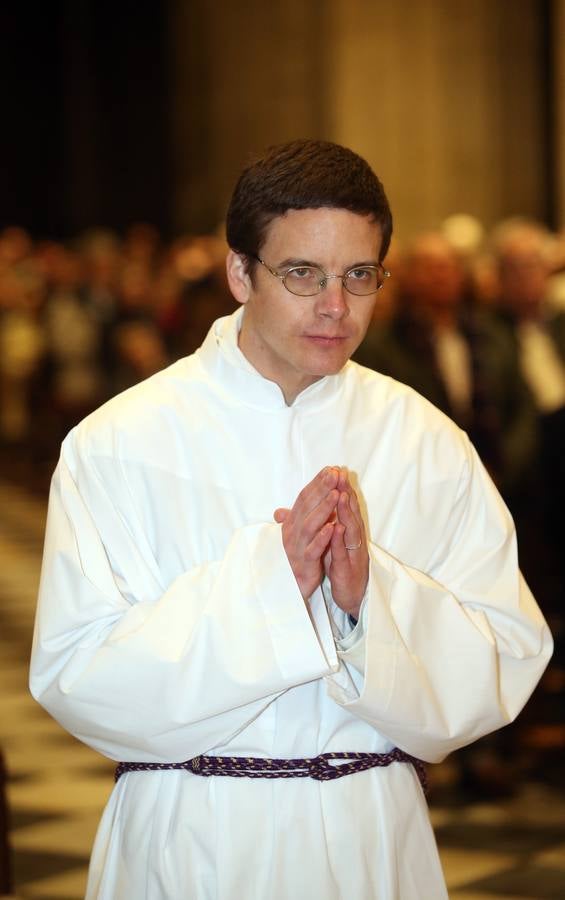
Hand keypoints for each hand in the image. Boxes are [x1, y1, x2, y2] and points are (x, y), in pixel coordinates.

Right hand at [274, 467, 339, 598]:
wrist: (290, 587)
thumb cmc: (296, 557)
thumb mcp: (296, 533)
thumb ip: (297, 517)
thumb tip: (289, 503)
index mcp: (292, 523)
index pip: (304, 498)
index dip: (316, 483)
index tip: (330, 469)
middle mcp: (292, 531)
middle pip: (307, 506)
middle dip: (321, 489)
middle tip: (334, 473)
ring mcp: (297, 547)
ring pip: (310, 525)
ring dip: (323, 509)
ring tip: (335, 494)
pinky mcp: (304, 563)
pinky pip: (313, 549)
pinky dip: (323, 537)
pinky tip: (333, 527)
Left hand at [323, 469, 367, 617]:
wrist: (352, 596)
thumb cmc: (342, 566)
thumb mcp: (331, 543)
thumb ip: (324, 524)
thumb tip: (314, 506)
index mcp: (348, 531)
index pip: (344, 506)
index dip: (340, 488)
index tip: (333, 469)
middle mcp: (354, 539)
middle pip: (350, 512)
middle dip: (345, 492)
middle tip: (340, 474)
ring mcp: (353, 553)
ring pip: (351, 529)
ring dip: (346, 511)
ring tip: (340, 494)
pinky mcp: (348, 569)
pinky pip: (344, 553)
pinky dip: (340, 540)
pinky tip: (337, 528)